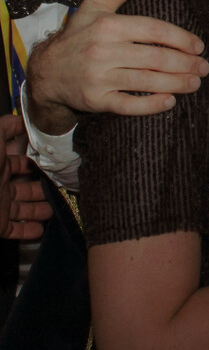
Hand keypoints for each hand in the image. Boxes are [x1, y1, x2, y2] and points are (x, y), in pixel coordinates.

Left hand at [0, 115, 51, 239]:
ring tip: (56, 210)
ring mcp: (0, 206)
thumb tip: (24, 119)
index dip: (37, 164)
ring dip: (41, 210)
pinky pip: (15, 230)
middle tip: (62, 189)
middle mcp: (0, 186)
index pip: (21, 164)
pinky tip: (42, 229)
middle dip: (43, 188)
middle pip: (26, 187)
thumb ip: (8, 127)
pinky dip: (29, 231)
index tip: (56, 164)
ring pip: (24, 209)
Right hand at [26, 0, 208, 134]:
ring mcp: (99, 77)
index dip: (180, 38)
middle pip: (155, 57)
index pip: (153, 30)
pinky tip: (170, 101)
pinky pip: (128, 105)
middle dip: (185, 63)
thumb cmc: (77, 36)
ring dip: (176, 83)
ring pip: (146, 81)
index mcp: (108, 26)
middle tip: (203, 68)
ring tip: (195, 83)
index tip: (199, 46)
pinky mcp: (95, 100)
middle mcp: (103, 51)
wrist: (46, 72)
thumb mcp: (93, 8)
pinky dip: (150, 105)